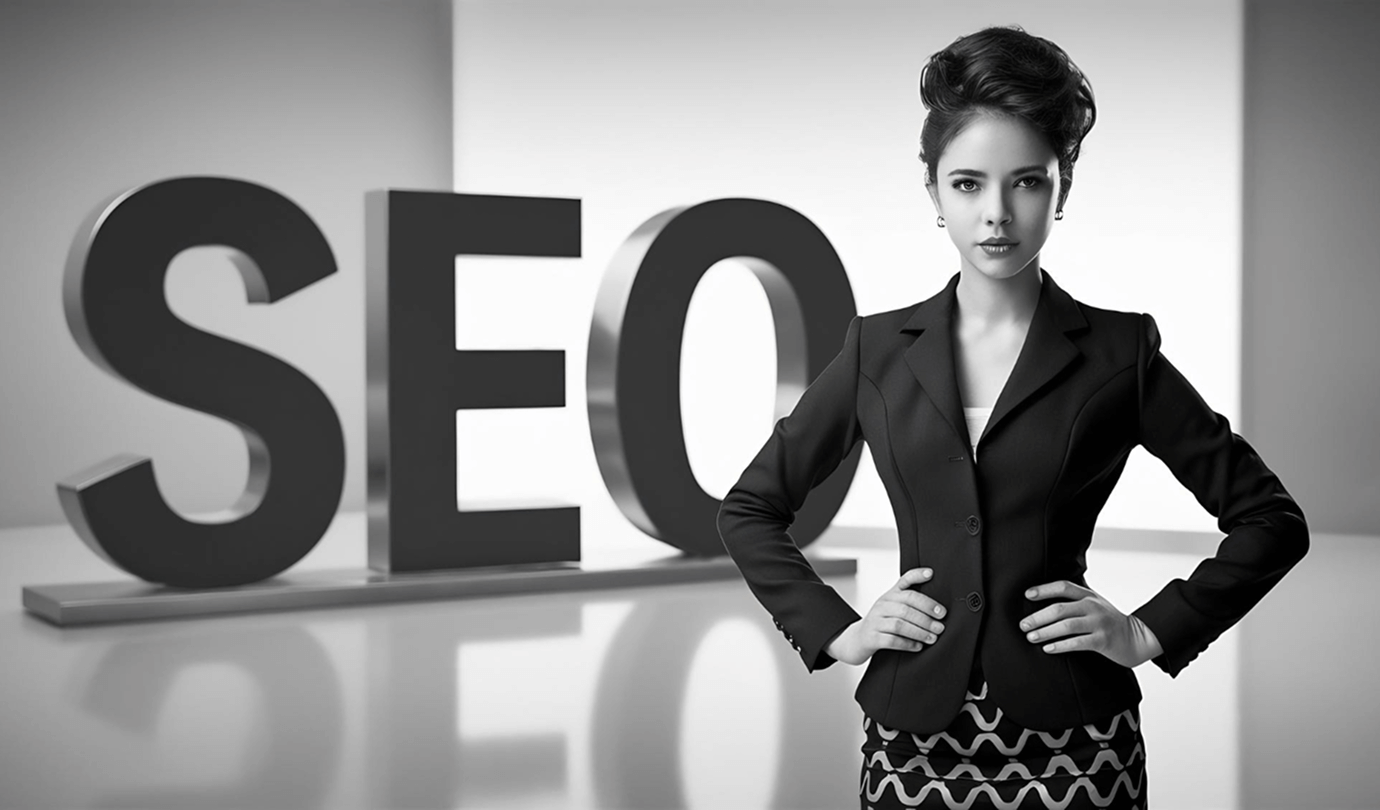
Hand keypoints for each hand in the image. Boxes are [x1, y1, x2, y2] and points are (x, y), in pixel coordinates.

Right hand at [825, 567, 947, 665]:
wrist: (857, 639)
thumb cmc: (881, 622)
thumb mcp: (893, 606)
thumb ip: (910, 598)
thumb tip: (935, 595)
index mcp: (889, 595)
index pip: (904, 581)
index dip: (917, 576)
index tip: (931, 575)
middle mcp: (881, 605)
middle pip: (906, 606)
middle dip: (926, 616)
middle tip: (940, 626)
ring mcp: (875, 621)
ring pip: (899, 624)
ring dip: (919, 632)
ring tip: (932, 637)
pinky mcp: (871, 638)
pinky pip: (891, 640)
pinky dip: (907, 643)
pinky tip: (918, 646)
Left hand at [1020, 580, 1163, 667]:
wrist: (1137, 638)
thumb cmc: (1109, 621)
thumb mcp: (1095, 604)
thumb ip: (1075, 600)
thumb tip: (1046, 598)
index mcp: (1088, 596)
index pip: (1063, 587)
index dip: (1044, 589)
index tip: (1027, 595)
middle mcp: (1093, 607)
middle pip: (1060, 608)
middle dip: (1038, 617)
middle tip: (1023, 624)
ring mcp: (1098, 623)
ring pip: (1066, 626)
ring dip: (1045, 631)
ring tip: (1031, 637)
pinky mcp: (1102, 641)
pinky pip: (1077, 642)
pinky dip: (1060, 645)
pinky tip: (1048, 648)